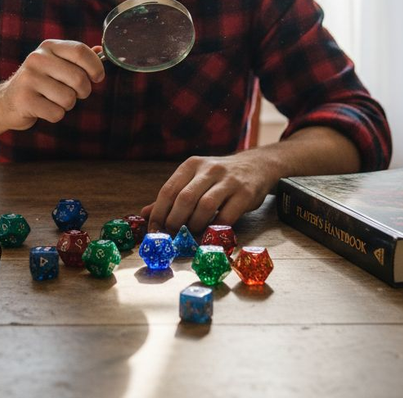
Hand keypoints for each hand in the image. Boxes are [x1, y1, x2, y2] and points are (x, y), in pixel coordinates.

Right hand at [0, 40, 104, 130]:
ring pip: (69, 99)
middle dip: (83, 91)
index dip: (95, 66)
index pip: (80, 51)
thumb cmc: (40, 82)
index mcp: (49, 47)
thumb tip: (101, 51)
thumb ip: (77, 57)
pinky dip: (55, 115)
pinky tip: (44, 109)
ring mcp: (29, 79)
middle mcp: (37, 59)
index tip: (97, 77)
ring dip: (67, 105)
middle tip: (75, 94)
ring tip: (54, 100)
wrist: (7, 102)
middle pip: (79, 78)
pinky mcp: (25, 99)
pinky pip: (56, 113)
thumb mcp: (56, 63)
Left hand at [141, 153, 278, 233]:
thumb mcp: (195, 179)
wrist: (257, 166)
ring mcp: (229, 180)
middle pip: (185, 199)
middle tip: (171, 236)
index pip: (168, 190)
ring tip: (190, 235)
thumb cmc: (219, 177)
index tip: (154, 230)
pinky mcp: (245, 193)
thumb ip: (172, 196)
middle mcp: (209, 169)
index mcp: (191, 165)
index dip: (159, 213)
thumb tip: (145, 214)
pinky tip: (208, 235)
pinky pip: (226, 216)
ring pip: (205, 206)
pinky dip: (214, 229)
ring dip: (194, 226)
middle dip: (175, 222)